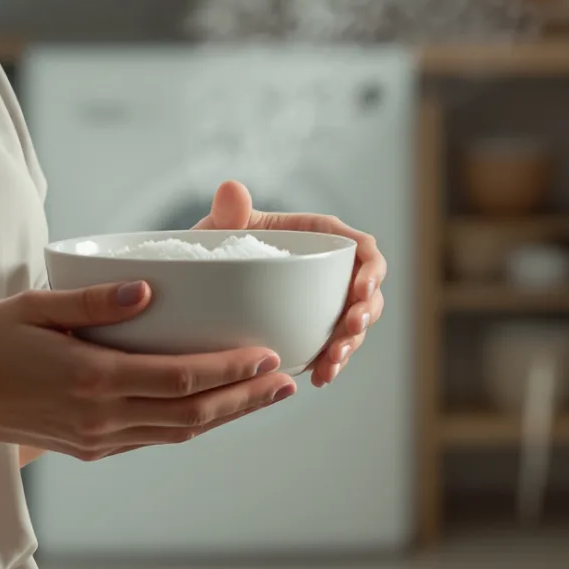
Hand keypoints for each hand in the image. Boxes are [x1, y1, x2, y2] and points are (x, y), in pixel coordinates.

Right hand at [0, 283, 293, 460]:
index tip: (269, 355)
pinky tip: (211, 408)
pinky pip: (152, 438)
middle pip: (192, 415)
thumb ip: (95, 300)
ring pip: (177, 434)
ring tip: (264, 396)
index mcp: (92, 379)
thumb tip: (150, 288)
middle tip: (287, 380)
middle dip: (246, 400)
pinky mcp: (89, 448)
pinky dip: (189, 424)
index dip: (232, 370)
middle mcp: (101, 418)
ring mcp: (96, 440)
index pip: (181, 379)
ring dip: (226, 417)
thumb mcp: (37, 304)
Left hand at [195, 180, 385, 388]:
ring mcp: (323, 304)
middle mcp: (328, 271)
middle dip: (366, 314)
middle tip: (348, 333)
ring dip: (350, 346)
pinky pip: (333, 349)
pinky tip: (319, 378)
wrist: (197, 285)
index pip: (361, 248)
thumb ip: (229, 212)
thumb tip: (231, 189)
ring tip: (330, 364)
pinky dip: (330, 365)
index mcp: (317, 237)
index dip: (371, 268)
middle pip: (367, 291)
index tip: (362, 290)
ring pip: (355, 325)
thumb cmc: (214, 248)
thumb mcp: (221, 229)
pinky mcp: (313, 332)